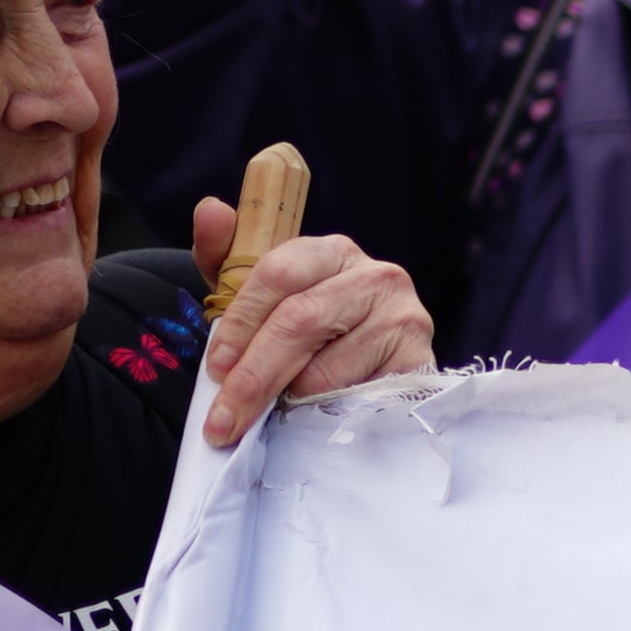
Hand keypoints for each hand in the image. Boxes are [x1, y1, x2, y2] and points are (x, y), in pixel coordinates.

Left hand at [187, 210, 432, 446]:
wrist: (374, 368)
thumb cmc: (308, 329)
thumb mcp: (260, 294)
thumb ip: (226, 256)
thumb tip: (211, 210)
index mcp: (331, 251)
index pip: (278, 274)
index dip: (241, 324)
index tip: (216, 369)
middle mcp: (376, 274)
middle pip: (301, 321)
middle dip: (254, 376)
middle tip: (225, 420)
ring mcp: (404, 316)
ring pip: (327, 367)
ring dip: (294, 396)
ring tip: (282, 409)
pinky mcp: (419, 359)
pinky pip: (358, 395)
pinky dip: (330, 410)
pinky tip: (319, 413)